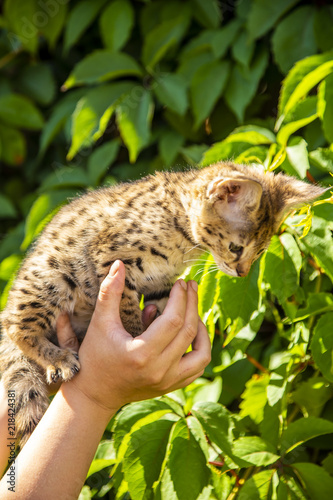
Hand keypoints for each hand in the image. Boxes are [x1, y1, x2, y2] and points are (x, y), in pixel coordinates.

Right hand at [69, 260, 210, 415]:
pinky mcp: (171, 386)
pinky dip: (201, 348)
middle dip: (192, 304)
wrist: (94, 395)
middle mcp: (159, 370)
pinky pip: (198, 367)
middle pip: (190, 332)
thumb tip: (119, 264)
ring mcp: (168, 381)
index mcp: (141, 353)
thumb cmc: (94, 356)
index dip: (180, 298)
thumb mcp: (99, 323)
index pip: (174, 321)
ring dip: (202, 328)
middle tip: (190, 286)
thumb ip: (110, 293)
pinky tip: (193, 333)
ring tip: (193, 309)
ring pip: (202, 352)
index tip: (180, 283)